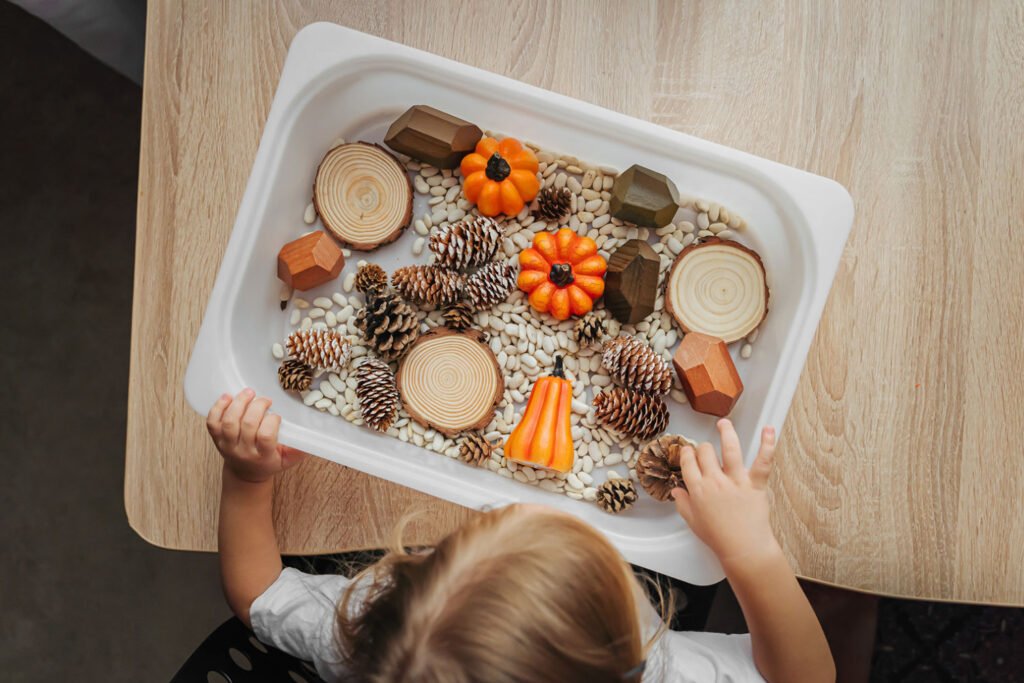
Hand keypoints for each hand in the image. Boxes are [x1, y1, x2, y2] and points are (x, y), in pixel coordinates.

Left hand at [206, 389, 307, 482]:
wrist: (245, 474)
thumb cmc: (269, 462)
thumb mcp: (288, 460)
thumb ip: (300, 449)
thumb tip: (314, 435)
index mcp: (263, 456)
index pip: (265, 437)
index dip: (271, 422)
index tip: (276, 416)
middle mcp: (243, 451)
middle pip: (247, 425)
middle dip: (257, 407)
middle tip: (265, 400)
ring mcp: (227, 445)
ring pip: (229, 422)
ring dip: (239, 403)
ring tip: (248, 393)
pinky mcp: (216, 439)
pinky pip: (212, 422)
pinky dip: (218, 407)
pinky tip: (228, 397)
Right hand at [671, 419, 778, 568]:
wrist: (743, 549)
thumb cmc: (718, 538)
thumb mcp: (693, 521)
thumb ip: (682, 503)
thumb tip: (675, 490)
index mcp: (698, 490)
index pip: (687, 462)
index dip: (686, 454)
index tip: (688, 452)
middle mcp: (715, 481)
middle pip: (704, 452)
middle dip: (702, 448)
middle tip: (705, 450)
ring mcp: (736, 481)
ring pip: (729, 449)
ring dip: (726, 433)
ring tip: (724, 423)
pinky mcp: (755, 484)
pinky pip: (763, 461)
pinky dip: (767, 444)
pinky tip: (768, 429)